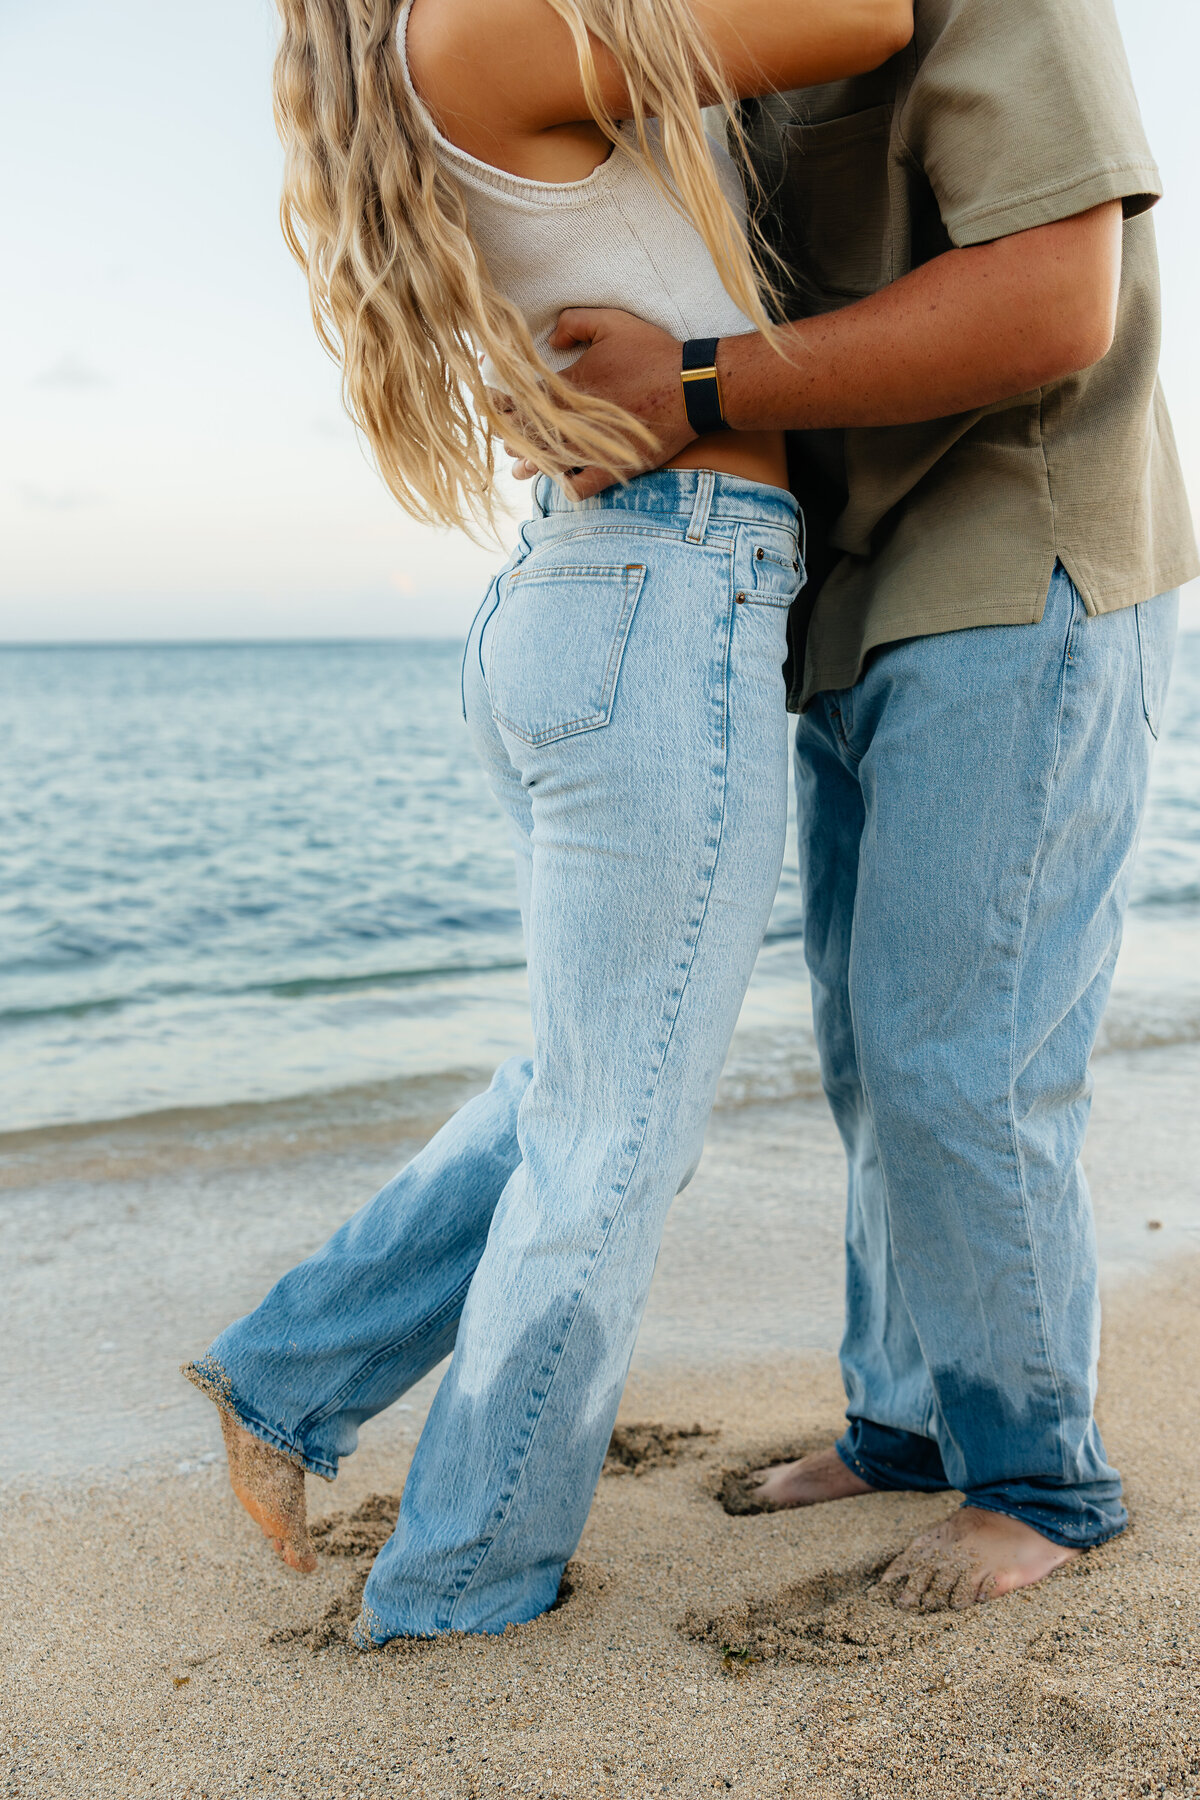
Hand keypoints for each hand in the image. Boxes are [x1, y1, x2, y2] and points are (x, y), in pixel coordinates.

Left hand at [502, 308, 695, 497]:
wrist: (693, 387)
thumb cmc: (653, 353)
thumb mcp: (612, 322)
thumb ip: (574, 322)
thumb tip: (548, 338)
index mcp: (567, 388)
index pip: (518, 399)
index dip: (499, 402)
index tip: (492, 402)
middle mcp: (573, 423)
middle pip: (526, 436)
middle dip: (509, 435)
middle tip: (505, 434)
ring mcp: (591, 449)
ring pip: (545, 465)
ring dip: (528, 465)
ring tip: (520, 466)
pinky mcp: (612, 468)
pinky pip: (579, 488)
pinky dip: (565, 487)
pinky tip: (560, 482)